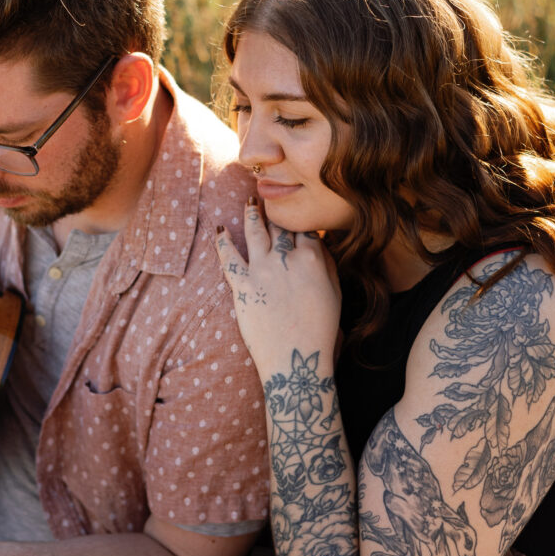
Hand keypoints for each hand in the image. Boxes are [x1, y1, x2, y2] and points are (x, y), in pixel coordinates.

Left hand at [216, 198, 340, 376]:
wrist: (294, 358)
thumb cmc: (319, 330)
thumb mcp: (335, 293)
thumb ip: (327, 264)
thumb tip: (319, 244)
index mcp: (313, 259)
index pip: (304, 230)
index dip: (300, 222)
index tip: (296, 215)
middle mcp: (286, 259)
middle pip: (280, 226)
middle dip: (277, 212)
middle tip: (271, 197)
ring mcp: (261, 270)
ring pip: (255, 231)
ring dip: (251, 213)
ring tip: (249, 201)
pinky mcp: (242, 285)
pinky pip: (228, 257)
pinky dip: (222, 241)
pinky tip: (219, 230)